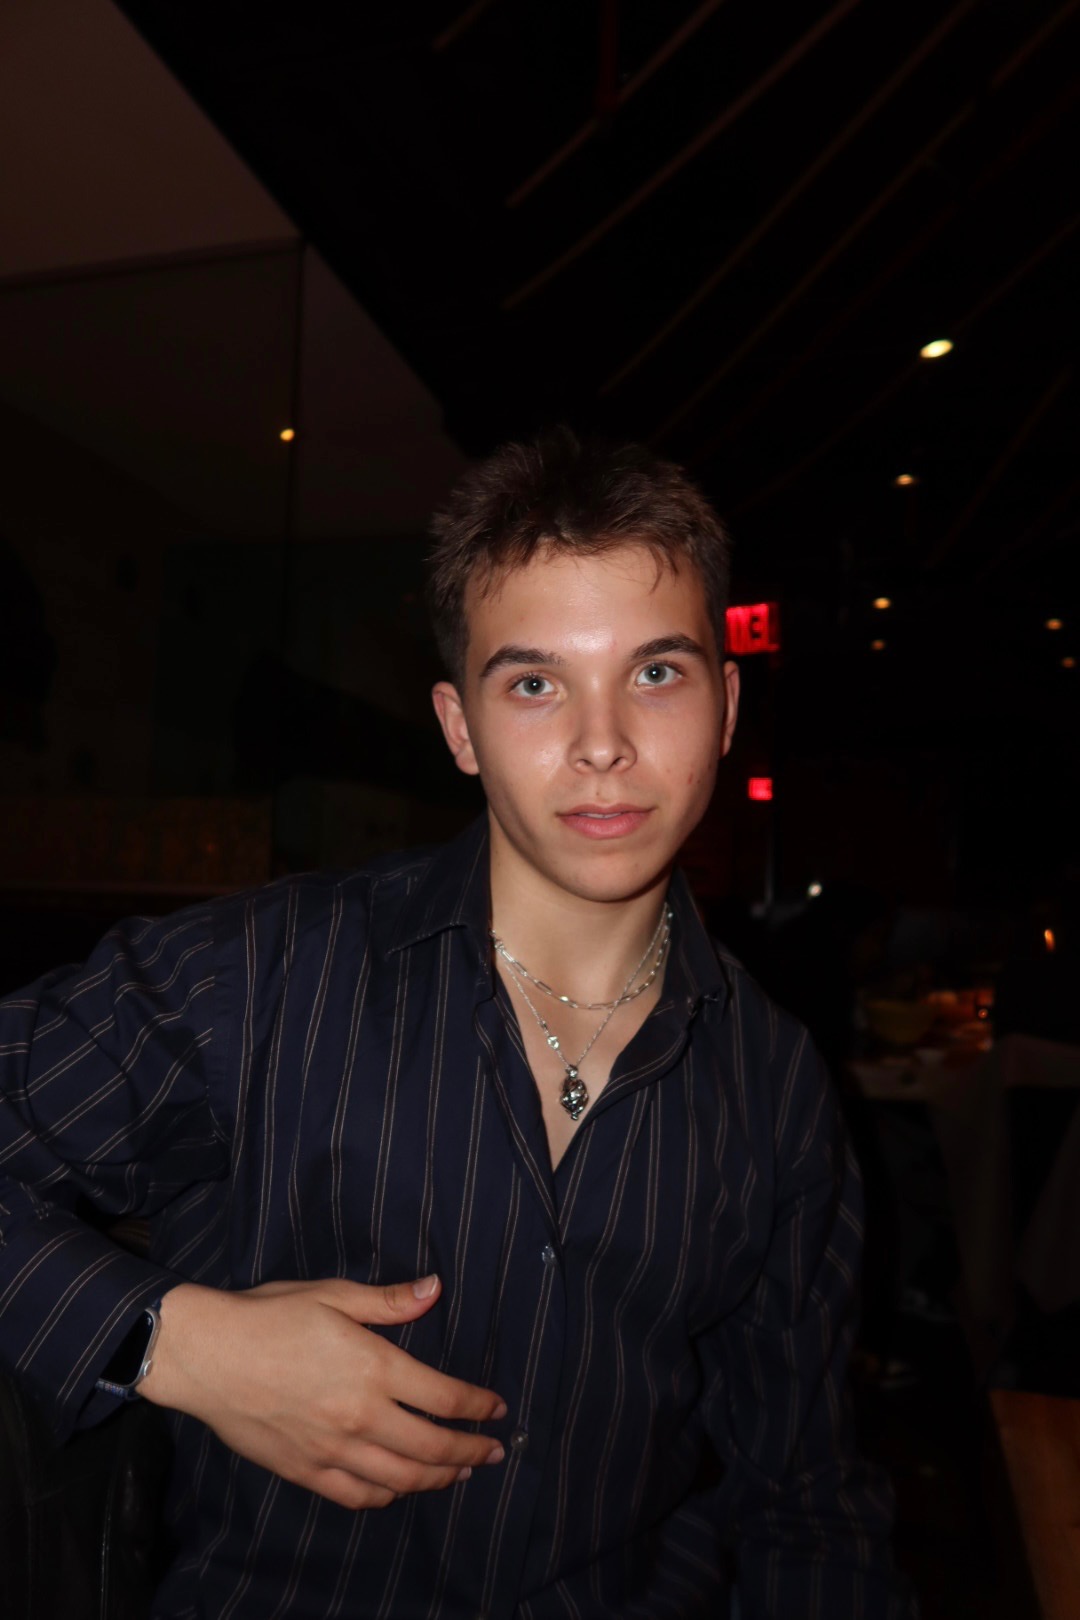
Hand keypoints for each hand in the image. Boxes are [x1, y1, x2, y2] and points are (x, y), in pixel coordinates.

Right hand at [141, 1275, 506, 1508]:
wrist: (208, 1355)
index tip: (498, 1409)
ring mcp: (333, 1449)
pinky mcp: (305, 1470)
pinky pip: (358, 1495)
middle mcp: (361, 1416)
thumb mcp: (333, 1295)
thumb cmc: (270, 1316)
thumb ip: (389, 1301)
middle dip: (472, 1452)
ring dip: (439, 1479)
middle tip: (493, 1453)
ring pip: (402, 1479)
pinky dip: (388, 1496)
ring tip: (459, 1474)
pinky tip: (399, 1488)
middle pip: (433, 1447)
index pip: (445, 1398)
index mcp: (374, 1368)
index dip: (479, 1407)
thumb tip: (435, 1288)